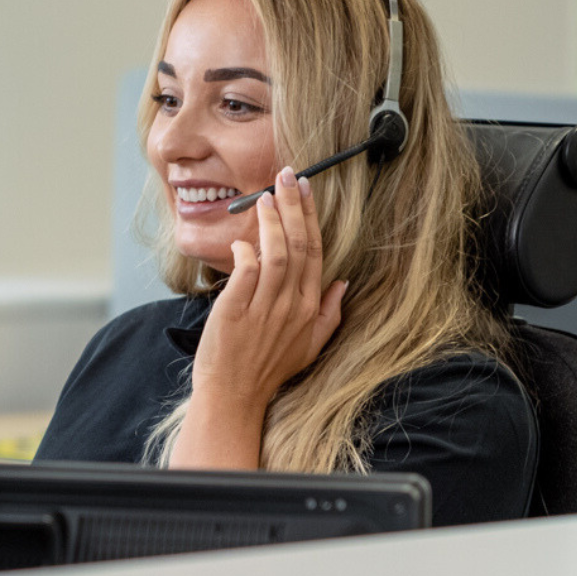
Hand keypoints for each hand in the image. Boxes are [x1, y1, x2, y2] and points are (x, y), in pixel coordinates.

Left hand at [169, 166, 347, 468]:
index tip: (305, 190)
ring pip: (275, 254)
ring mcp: (264, 308)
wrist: (233, 398)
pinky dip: (245, 253)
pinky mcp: (235, 312)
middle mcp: (290, 305)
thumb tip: (342, 284)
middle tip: (286, 177)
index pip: (314, 252)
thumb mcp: (310, 347)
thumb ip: (330, 314)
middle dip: (293, 206)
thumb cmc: (268, 371)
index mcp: (309, 308)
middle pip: (298, 245)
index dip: (310, 217)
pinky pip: (246, 273)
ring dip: (271, 222)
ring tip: (265, 197)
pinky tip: (242, 241)